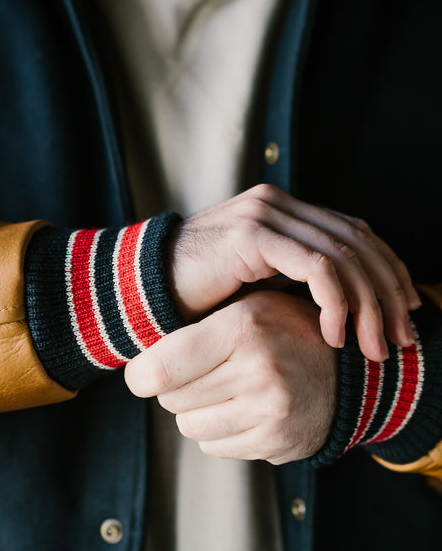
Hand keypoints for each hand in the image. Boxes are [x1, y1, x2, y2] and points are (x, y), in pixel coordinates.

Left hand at [125, 291, 336, 464]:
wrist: (352, 370)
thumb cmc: (285, 330)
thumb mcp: (249, 306)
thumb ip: (200, 323)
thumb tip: (136, 355)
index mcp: (243, 325)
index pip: (162, 367)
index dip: (141, 374)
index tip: (141, 374)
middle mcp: (257, 367)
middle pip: (171, 397)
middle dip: (174, 388)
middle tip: (197, 374)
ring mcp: (270, 409)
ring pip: (189, 425)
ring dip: (196, 412)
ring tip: (223, 390)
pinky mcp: (276, 441)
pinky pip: (214, 446)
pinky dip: (219, 432)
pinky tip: (243, 410)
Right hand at [169, 183, 419, 361]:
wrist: (144, 289)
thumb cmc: (197, 293)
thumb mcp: (257, 283)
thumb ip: (294, 278)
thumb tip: (344, 304)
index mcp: (284, 209)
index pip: (355, 232)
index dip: (389, 270)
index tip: (407, 311)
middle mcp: (278, 203)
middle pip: (357, 241)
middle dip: (387, 292)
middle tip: (403, 337)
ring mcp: (265, 214)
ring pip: (343, 255)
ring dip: (367, 305)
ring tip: (374, 347)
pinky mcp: (252, 236)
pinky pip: (313, 267)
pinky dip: (335, 302)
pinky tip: (335, 334)